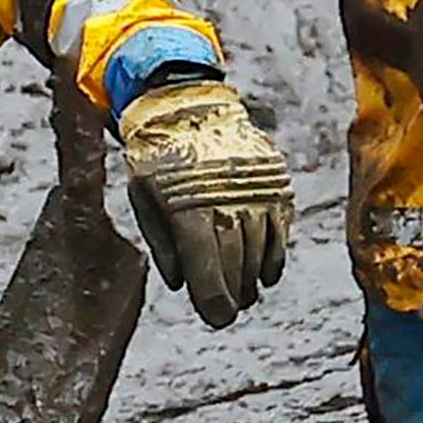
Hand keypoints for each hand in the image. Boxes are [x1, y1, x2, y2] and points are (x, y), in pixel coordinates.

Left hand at [113, 70, 291, 328]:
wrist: (188, 104)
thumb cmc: (157, 158)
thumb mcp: (142, 197)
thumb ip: (162, 244)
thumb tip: (182, 285)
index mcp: (187, 204)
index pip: (207, 263)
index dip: (214, 297)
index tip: (218, 318)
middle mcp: (226, 198)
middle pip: (235, 262)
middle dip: (231, 293)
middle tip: (226, 311)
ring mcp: (255, 190)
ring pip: (259, 249)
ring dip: (251, 278)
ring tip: (243, 294)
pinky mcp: (275, 184)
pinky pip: (280, 230)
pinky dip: (274, 257)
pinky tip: (265, 275)